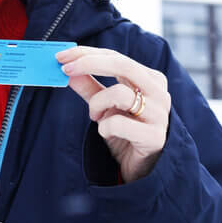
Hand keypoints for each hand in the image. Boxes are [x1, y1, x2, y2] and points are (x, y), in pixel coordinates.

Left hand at [57, 46, 170, 182]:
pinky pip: (118, 123)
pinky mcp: (154, 137)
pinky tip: (109, 134)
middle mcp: (158, 92)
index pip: (116, 56)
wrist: (143, 168)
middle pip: (123, 64)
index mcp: (149, 78)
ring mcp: (159, 114)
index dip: (87, 54)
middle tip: (65, 69)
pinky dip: (104, 128)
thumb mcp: (104, 107)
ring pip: (119, 94)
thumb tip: (69, 70)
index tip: (62, 56)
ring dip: (96, 105)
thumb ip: (90, 88)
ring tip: (96, 118)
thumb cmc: (125, 132)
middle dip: (89, 63)